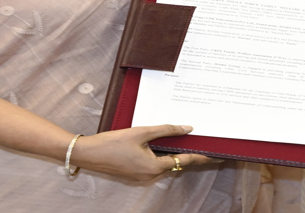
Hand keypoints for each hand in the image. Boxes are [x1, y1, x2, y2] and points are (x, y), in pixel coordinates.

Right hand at [70, 124, 219, 181]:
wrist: (87, 153)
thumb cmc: (111, 143)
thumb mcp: (141, 132)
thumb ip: (166, 130)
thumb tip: (187, 128)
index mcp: (154, 167)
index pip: (185, 161)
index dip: (202, 157)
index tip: (217, 155)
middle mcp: (150, 175)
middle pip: (176, 163)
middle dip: (190, 154)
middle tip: (205, 145)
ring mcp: (142, 176)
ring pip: (165, 164)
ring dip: (175, 154)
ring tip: (188, 142)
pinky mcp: (134, 173)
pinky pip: (154, 164)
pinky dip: (162, 155)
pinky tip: (164, 144)